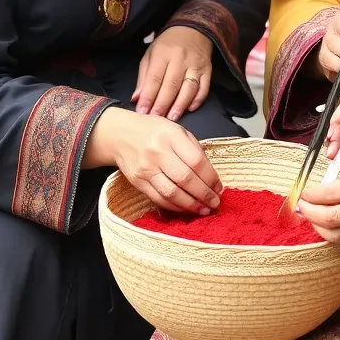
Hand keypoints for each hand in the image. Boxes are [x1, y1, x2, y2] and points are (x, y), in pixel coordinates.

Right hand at [84, 107, 222, 214]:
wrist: (120, 134)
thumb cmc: (154, 131)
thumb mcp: (177, 130)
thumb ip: (193, 148)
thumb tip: (211, 175)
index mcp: (171, 135)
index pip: (196, 161)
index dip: (210, 177)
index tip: (219, 187)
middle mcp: (158, 152)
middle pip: (185, 179)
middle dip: (204, 194)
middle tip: (215, 202)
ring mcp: (146, 169)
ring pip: (171, 193)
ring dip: (191, 205)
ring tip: (204, 209)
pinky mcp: (137, 182)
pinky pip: (159, 199)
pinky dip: (175, 206)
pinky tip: (186, 208)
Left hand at [133, 25, 212, 119]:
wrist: (193, 29)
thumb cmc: (167, 45)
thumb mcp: (150, 55)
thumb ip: (144, 77)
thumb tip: (136, 99)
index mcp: (162, 54)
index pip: (154, 78)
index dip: (148, 96)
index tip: (142, 112)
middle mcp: (180, 59)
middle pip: (171, 85)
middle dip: (162, 104)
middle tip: (155, 119)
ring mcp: (195, 64)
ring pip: (189, 87)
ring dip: (180, 105)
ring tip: (172, 119)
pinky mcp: (207, 69)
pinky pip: (204, 87)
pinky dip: (198, 99)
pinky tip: (190, 109)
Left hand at [296, 163, 339, 252]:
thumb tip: (321, 193)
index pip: (328, 194)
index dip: (309, 195)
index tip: (303, 192)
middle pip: (327, 219)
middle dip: (308, 213)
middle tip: (300, 207)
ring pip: (334, 236)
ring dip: (318, 228)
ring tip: (311, 219)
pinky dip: (333, 240)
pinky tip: (328, 231)